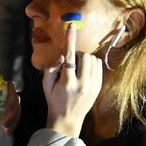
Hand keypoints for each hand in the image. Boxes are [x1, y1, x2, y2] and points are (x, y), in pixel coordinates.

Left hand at [0, 79, 19, 144]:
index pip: (9, 85)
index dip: (11, 94)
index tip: (7, 107)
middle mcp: (1, 94)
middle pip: (15, 97)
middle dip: (12, 111)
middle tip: (5, 122)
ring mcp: (6, 103)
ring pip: (17, 107)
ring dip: (14, 118)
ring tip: (6, 128)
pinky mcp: (8, 112)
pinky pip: (16, 115)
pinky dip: (14, 123)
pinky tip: (8, 130)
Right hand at [44, 22, 102, 136]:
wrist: (67, 119)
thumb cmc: (54, 99)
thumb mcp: (46, 84)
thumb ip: (51, 67)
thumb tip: (62, 55)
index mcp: (67, 82)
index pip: (69, 56)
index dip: (70, 39)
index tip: (71, 26)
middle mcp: (82, 83)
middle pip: (83, 55)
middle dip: (76, 55)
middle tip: (70, 65)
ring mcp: (93, 86)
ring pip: (92, 59)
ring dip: (84, 59)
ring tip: (77, 69)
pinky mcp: (99, 87)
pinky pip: (98, 66)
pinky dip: (91, 64)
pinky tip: (84, 72)